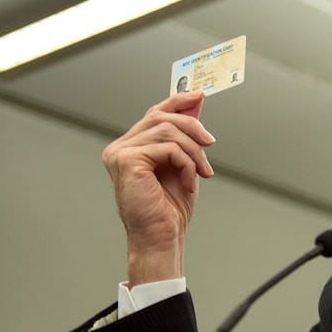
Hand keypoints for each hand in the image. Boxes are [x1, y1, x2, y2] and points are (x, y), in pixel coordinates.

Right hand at [101, 92, 215, 284]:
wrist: (162, 236)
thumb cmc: (170, 207)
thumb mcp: (184, 162)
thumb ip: (186, 134)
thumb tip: (196, 101)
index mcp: (131, 147)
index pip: (154, 112)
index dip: (177, 100)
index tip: (200, 94)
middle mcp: (120, 147)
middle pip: (161, 116)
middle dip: (193, 126)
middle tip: (211, 143)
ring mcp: (120, 153)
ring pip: (167, 130)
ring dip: (194, 150)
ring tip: (202, 171)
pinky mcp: (126, 161)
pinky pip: (167, 147)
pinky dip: (186, 162)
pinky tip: (190, 180)